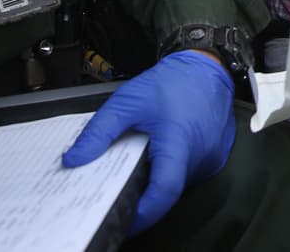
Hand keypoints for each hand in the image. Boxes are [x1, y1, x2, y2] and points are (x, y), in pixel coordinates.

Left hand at [62, 51, 234, 234]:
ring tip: (142, 161)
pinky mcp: (216, 158)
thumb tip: (73, 160)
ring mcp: (212, 158)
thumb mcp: (127, 101)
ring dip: (158, 179)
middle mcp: (200, 154)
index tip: (124, 223)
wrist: (207, 67)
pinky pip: (189, 174)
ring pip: (179, 183)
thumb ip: (99, 132)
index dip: (144, 213)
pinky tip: (162, 153)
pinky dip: (172, 170)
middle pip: (168, 190)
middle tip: (120, 187)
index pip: (164, 190)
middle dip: (144, 194)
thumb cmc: (172, 81)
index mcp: (179, 141)